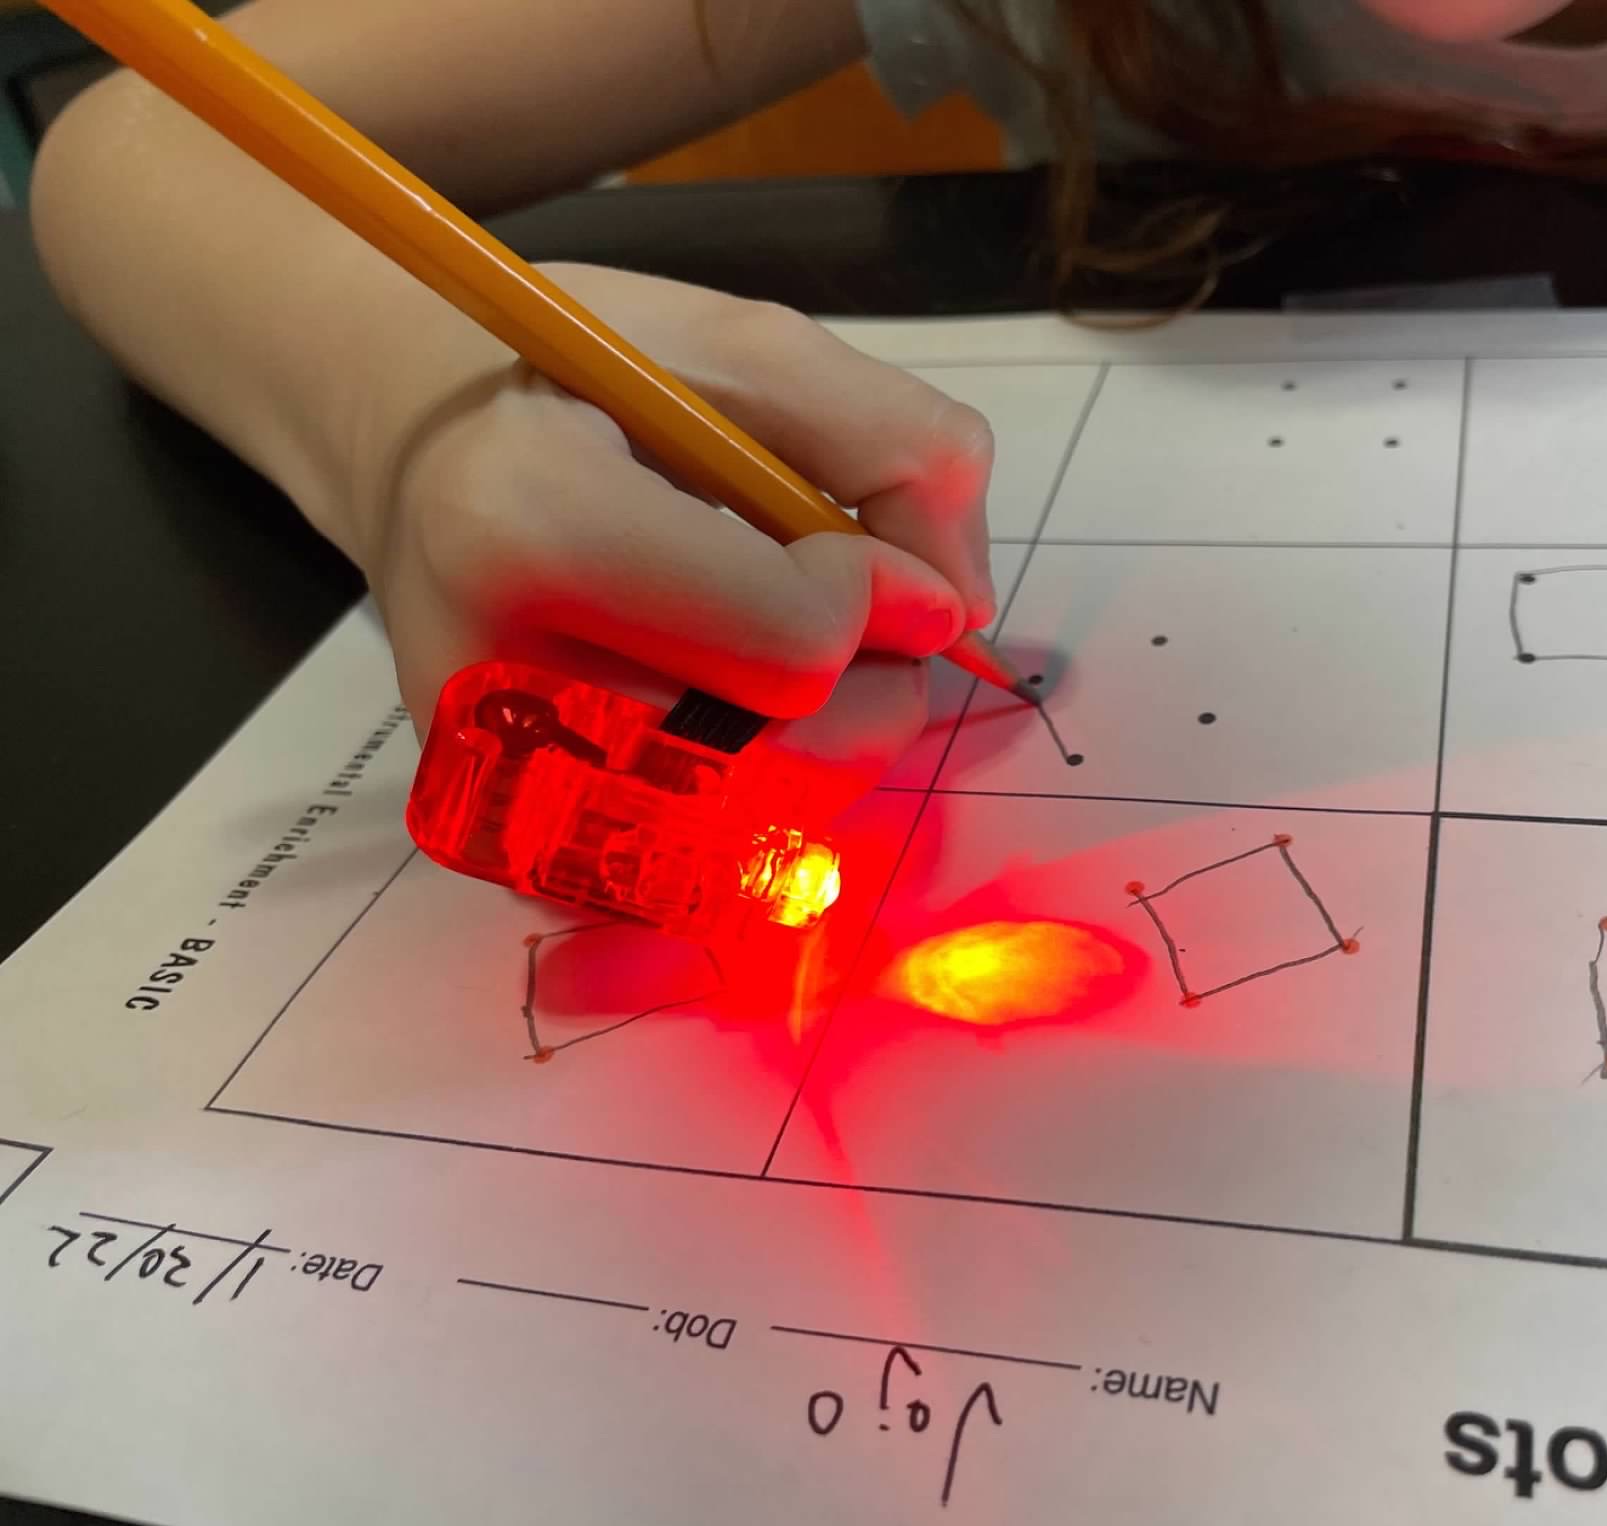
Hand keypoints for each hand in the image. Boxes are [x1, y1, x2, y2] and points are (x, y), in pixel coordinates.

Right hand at [358, 264, 996, 822]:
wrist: (415, 459)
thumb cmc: (580, 388)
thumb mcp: (746, 348)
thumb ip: (893, 443)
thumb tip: (961, 605)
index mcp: (521, 525)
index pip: (793, 642)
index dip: (875, 589)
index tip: (852, 533)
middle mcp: (495, 687)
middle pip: (799, 756)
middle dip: (866, 674)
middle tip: (814, 589)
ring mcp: (502, 795)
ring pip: (779, 826)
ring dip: (830, 733)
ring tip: (756, 636)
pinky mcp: (523, 860)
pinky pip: (718, 866)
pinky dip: (768, 791)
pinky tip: (716, 703)